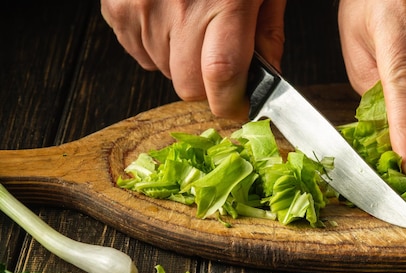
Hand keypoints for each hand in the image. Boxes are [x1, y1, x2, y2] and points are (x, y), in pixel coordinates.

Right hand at [101, 0, 286, 119]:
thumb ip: (268, 32)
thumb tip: (266, 77)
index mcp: (226, 0)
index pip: (221, 74)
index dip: (230, 104)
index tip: (239, 108)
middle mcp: (180, 6)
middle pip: (188, 85)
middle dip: (207, 86)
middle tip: (219, 65)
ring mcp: (143, 6)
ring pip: (163, 71)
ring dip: (181, 62)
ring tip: (194, 26)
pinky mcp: (117, 5)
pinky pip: (138, 52)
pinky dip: (155, 47)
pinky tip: (170, 19)